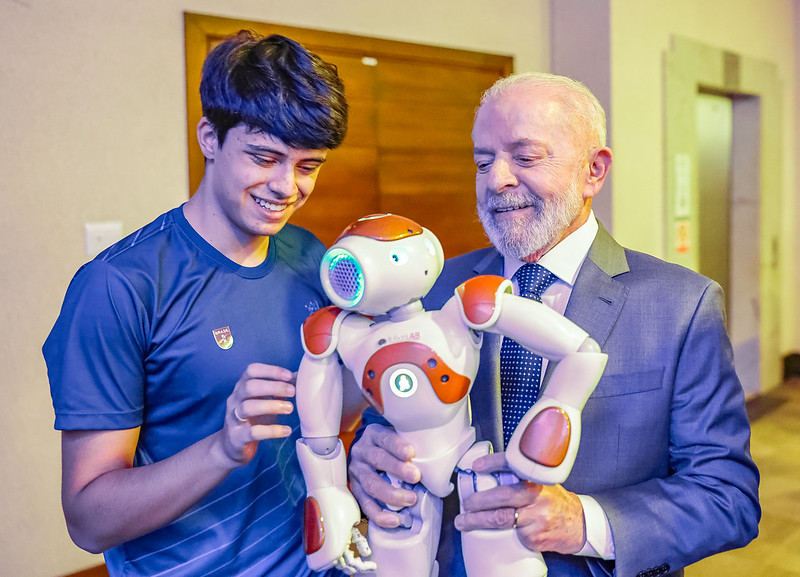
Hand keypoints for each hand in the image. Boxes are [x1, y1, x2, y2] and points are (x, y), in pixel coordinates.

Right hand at [220, 363, 296, 465]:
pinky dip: (272, 431)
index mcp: (242, 387)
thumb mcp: (264, 401)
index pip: (251, 371)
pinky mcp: (237, 437)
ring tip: (290, 408)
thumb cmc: (252, 419)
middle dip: (274, 387)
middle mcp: (235, 400)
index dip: (270, 370)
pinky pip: (253, 432)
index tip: (289, 376)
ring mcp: (234, 418)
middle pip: (250, 386)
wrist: (232, 446)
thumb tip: (299, 377)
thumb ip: (279, 390)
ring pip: (248, 407)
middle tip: (293, 392)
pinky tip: (286, 430)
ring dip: (272, 405)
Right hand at [347, 424, 420, 527]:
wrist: (365, 451)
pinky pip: (365, 505)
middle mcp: (362, 452)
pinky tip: (395, 520)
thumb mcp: (396, 436)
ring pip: (371, 484)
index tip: (411, 453)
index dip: (396, 446)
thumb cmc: (388, 446)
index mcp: (373, 435)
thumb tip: (436, 456)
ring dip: (391, 494)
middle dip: (397, 469)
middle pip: (377, 460)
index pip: (384, 438)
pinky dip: (380, 515)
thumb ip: (410, 442)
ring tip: (411, 499)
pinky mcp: (355, 491)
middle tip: (416, 477)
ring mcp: (356, 472)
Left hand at [455, 451, 585, 553]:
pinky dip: (499, 534)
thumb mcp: (542, 483)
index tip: (476, 467)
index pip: (513, 464)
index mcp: (537, 478)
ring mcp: (536, 517)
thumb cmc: (554, 502)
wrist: (578, 525)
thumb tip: (487, 475)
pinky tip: (494, 534)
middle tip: (466, 503)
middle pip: (502, 495)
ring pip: (500, 518)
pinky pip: (510, 535)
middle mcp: (537, 495)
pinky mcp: (534, 537)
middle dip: (478, 500)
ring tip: (463, 521)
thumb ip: (520, 479)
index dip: (492, 463)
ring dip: (477, 520)